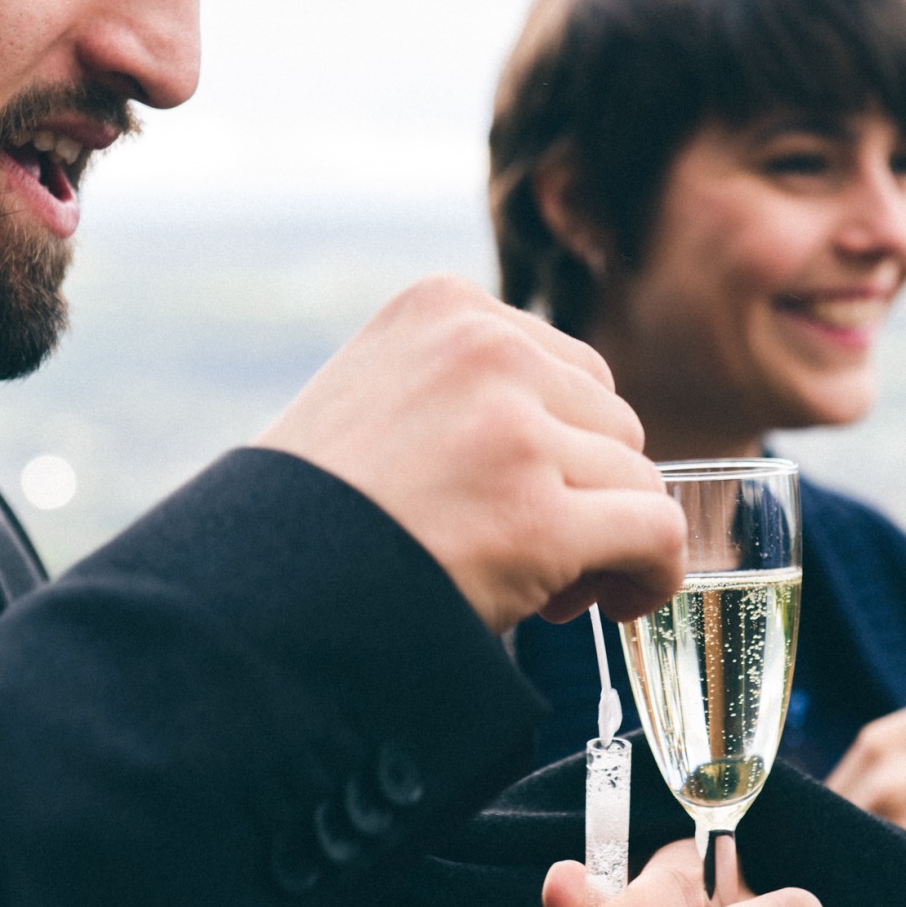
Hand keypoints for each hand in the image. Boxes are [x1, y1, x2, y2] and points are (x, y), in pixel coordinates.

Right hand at [255, 276, 684, 631]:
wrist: (251, 595)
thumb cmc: (312, 517)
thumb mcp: (377, 397)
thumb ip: (465, 385)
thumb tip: (578, 426)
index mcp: (441, 305)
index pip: (565, 366)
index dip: (557, 445)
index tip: (507, 499)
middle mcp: (483, 347)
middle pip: (611, 417)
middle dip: (584, 489)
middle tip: (522, 550)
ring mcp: (512, 428)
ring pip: (636, 476)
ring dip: (605, 536)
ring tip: (537, 581)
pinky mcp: (536, 515)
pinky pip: (653, 529)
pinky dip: (652, 572)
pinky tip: (614, 601)